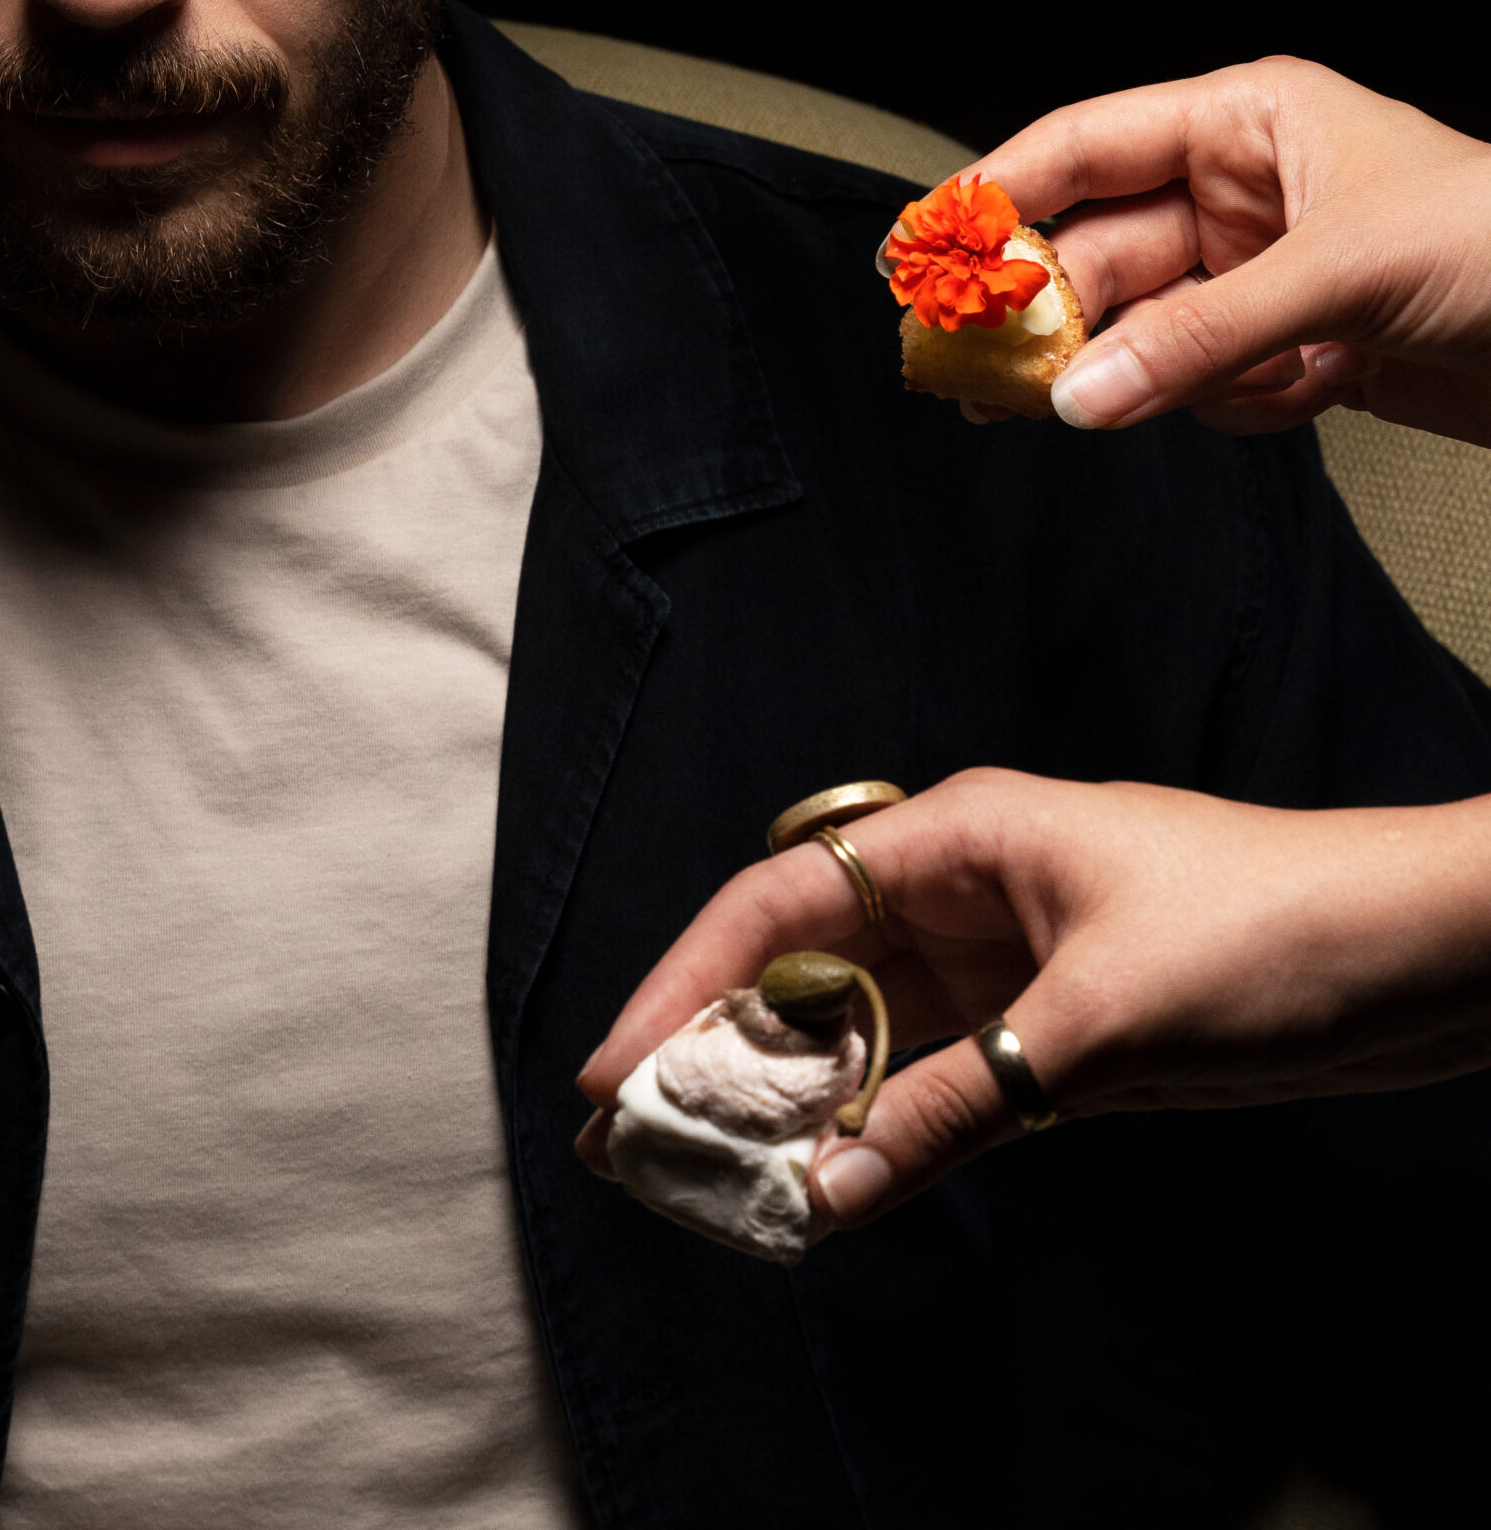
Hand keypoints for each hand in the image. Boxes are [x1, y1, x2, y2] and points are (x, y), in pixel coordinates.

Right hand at [571, 770, 1490, 1235]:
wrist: (1436, 954)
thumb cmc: (1276, 931)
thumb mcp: (1103, 1023)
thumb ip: (961, 1104)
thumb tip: (830, 1186)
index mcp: (956, 837)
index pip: (777, 902)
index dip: (682, 979)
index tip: (615, 1065)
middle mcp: (962, 894)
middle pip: (804, 970)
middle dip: (718, 1048)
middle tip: (635, 1136)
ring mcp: (1007, 965)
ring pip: (864, 1034)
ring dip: (798, 1103)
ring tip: (715, 1175)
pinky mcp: (1054, 1033)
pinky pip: (937, 1084)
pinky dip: (884, 1133)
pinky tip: (836, 1185)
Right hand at [970, 57, 1490, 438]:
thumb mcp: (1341, 277)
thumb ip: (1196, 337)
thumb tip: (1075, 396)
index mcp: (1247, 118)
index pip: (1081, 145)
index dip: (996, 196)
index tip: (924, 254)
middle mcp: (1242, 188)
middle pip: (1097, 249)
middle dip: (1050, 313)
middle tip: (977, 376)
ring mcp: (1265, 270)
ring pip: (1143, 324)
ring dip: (1139, 373)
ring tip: (1103, 410)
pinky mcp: (1296, 347)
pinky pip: (1204, 379)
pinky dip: (1232, 403)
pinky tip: (1300, 399)